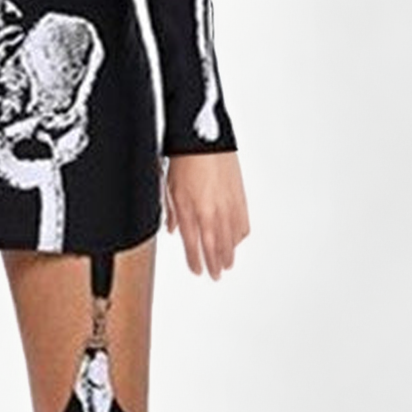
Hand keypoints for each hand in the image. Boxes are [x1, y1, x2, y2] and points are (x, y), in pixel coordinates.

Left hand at [163, 151, 248, 279]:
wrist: (202, 136)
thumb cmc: (184, 157)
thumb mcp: (169, 187)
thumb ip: (171, 212)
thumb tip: (172, 228)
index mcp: (189, 210)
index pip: (192, 245)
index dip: (195, 261)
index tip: (197, 271)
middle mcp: (210, 210)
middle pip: (214, 246)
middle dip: (214, 263)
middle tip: (215, 275)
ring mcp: (227, 204)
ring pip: (230, 237)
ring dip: (229, 253)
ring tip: (227, 264)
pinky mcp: (239, 195)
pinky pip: (242, 222)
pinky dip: (239, 234)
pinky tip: (238, 239)